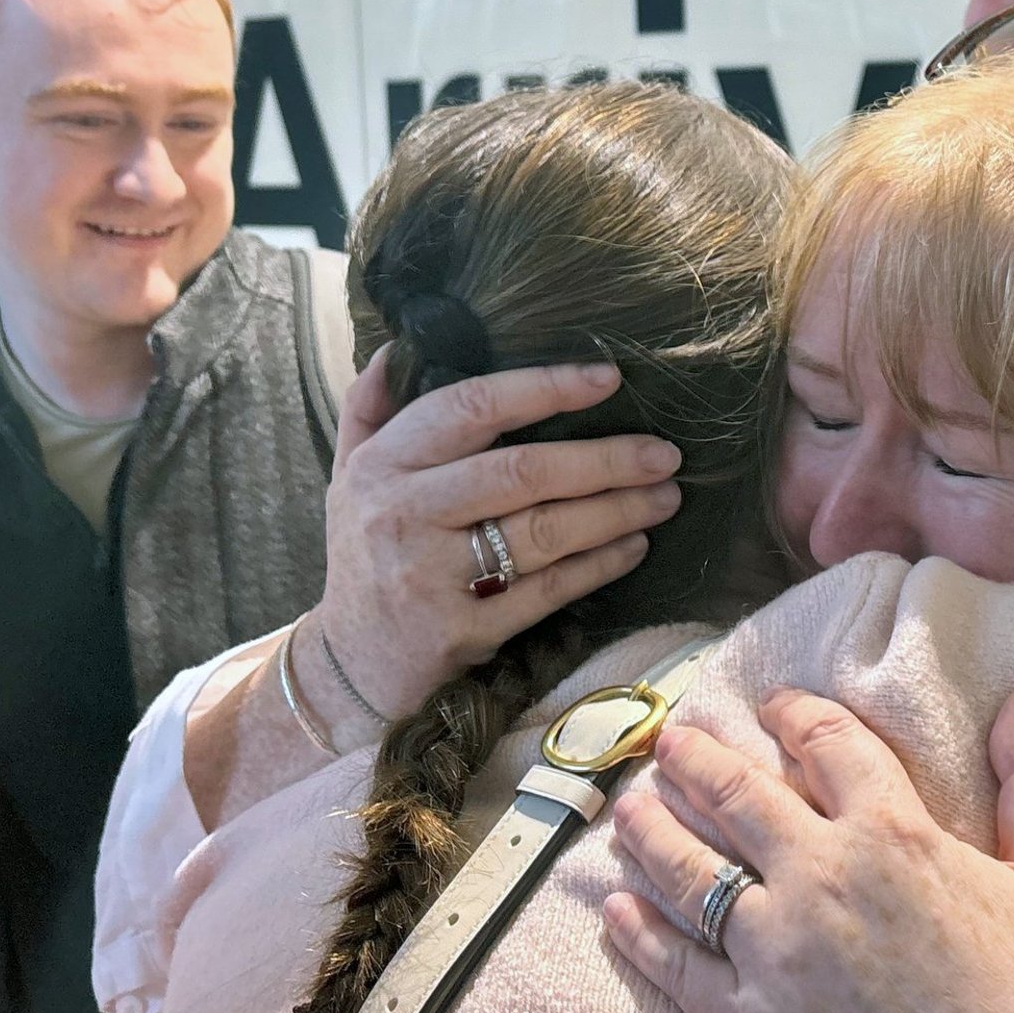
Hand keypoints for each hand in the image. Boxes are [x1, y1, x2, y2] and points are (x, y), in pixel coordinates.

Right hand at [312, 350, 684, 720]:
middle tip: (665, 453)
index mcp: (383, 464)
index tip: (607, 378)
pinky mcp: (462, 630)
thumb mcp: (348, 477)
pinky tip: (634, 547)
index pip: (470, 407)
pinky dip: (599, 565)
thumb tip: (396, 345)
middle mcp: (404, 512)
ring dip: (616, 511)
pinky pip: (549, 589)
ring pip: (544, 531)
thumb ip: (370, 409)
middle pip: (522, 471)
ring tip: (665, 497)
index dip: (543, 388)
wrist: (348, 666)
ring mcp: (431, 575)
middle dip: (605, 459)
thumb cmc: (365, 556)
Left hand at [605, 689, 1013, 1012]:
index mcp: (894, 834)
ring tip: (630, 808)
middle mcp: (820, 879)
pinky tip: (615, 910)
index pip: (826, 745)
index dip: (795, 715)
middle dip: (698, 759)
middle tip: (674, 740)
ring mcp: (776, 954)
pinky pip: (675, 969)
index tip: (776, 706)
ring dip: (651, 829)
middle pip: (737, 795)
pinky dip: (637, 934)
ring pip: (689, 871)